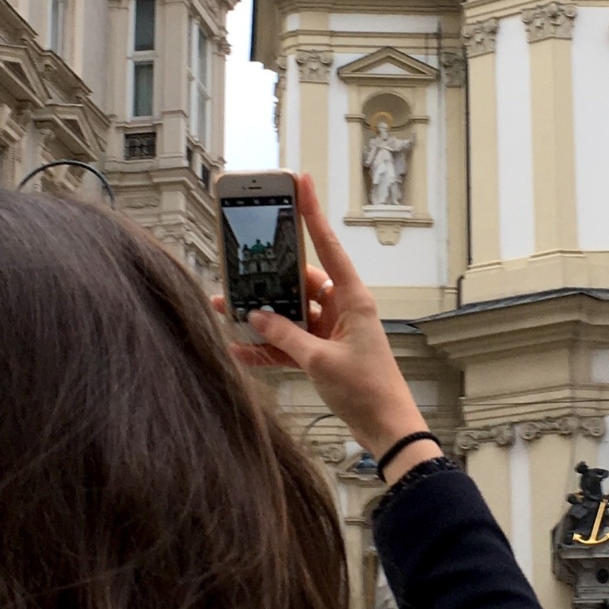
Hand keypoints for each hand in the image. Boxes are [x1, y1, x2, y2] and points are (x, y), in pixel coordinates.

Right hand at [212, 174, 440, 482]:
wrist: (386, 428)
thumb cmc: (368, 390)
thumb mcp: (321, 361)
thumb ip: (286, 337)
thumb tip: (256, 317)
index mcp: (352, 298)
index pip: (327, 246)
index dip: (312, 213)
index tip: (301, 181)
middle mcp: (341, 308)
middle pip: (298, 282)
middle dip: (266, 279)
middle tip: (236, 267)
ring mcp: (330, 330)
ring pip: (288, 312)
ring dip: (260, 315)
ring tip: (223, 309)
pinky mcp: (321, 352)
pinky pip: (288, 341)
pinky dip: (266, 345)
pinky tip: (238, 347)